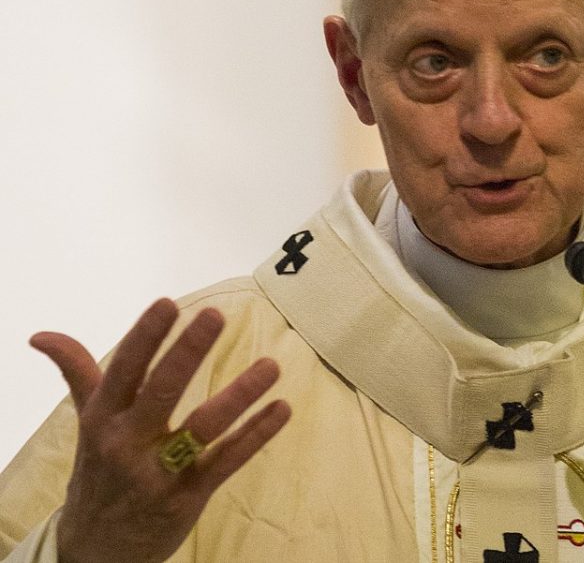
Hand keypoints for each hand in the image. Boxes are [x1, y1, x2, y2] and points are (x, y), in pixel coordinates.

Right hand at [31, 299, 291, 562]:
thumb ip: (78, 373)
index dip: (145, 337)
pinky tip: (282, 408)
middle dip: (186, 354)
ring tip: (272, 366)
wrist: (94, 551)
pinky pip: (227, 461)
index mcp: (104, 418)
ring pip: (202, 429)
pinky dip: (256, 434)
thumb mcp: (88, 422)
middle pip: (161, 393)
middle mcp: (128, 443)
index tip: (167, 304)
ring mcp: (159, 472)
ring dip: (239, 395)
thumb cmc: (99, 470)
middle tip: (216, 316)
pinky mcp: (188, 496)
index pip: (124, 370)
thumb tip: (42, 334)